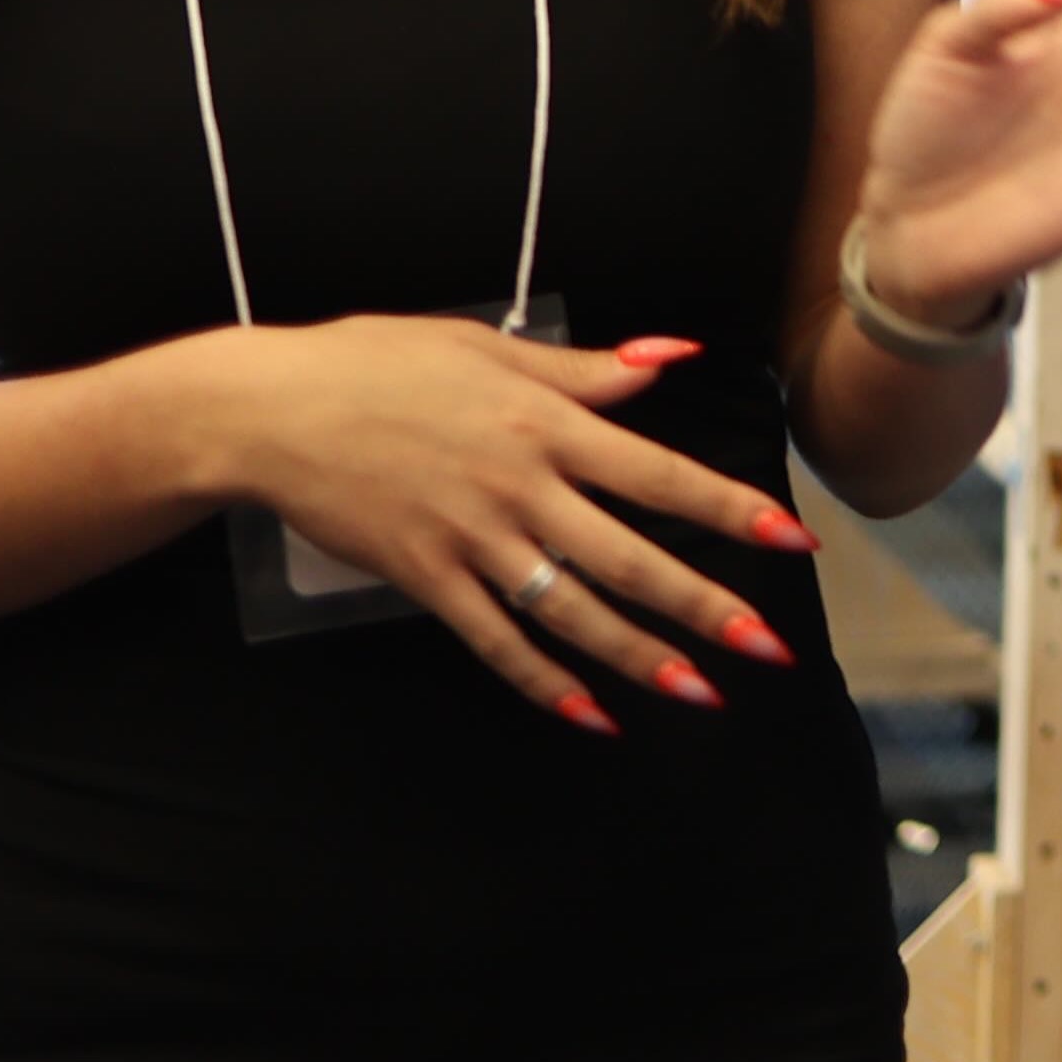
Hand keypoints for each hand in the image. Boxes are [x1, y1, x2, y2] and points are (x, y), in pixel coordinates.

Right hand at [185, 314, 819, 732]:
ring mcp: (471, 537)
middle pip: (628, 556)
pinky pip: (493, 639)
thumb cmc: (378, 363)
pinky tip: (589, 713)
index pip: (658, 472)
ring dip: (637, 657)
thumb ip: (584, 368)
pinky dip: (542, 680)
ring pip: (570, 609)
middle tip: (768, 648)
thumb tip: (672, 359)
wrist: (270, 409)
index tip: (791, 538)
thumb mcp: (486, 348)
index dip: (728, 508)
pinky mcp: (424, 576)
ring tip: (698, 693)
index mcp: (544, 423)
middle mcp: (519, 486)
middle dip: (704, 606)